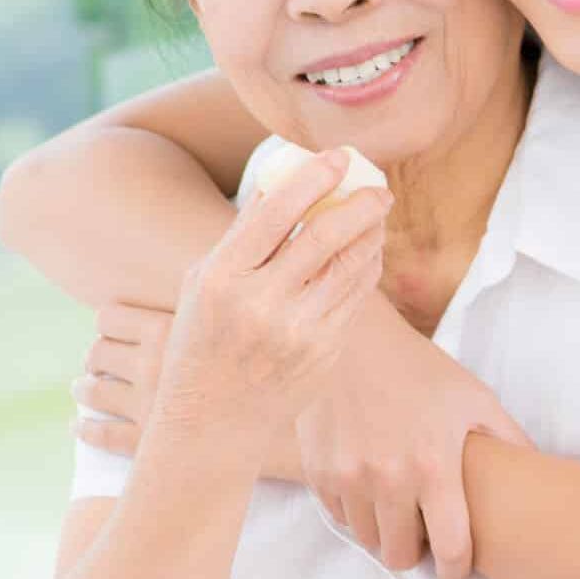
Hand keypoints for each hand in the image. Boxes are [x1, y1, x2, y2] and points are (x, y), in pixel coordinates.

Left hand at [73, 305, 303, 482]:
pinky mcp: (147, 444)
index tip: (112, 324)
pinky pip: (100, 436)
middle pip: (98, 351)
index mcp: (170, 330)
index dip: (109, 320)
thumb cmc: (284, 373)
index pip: (110, 316)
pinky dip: (86, 430)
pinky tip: (82, 427)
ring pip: (92, 390)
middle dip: (99, 354)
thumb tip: (244, 243)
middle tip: (101, 356)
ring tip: (88, 387)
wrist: (295, 434)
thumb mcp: (257, 324)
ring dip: (87, 387)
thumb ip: (238, 292)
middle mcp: (151, 365)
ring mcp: (145, 406)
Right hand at [151, 149, 388, 435]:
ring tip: (377, 213)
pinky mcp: (325, 352)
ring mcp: (298, 331)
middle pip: (325, 237)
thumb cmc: (202, 340)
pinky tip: (369, 251)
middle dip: (360, 204)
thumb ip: (241, 236)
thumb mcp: (200, 284)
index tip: (338, 157)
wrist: (213, 421)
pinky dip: (367, 267)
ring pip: (351, 266)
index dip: (312, 179)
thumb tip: (281, 178)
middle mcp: (261, 304)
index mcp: (221, 278)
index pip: (274, 214)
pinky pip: (357, 297)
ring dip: (371, 233)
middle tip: (378, 186)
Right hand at [294, 301, 528, 578]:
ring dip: (385, 532)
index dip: (456, 568)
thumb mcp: (475, 399)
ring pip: (369, 540)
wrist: (351, 339)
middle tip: (424, 533)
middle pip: (402, 556)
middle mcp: (389, 480)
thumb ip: (509, 440)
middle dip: (417, 552)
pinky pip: (340, 516)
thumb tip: (541, 471)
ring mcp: (348, 477)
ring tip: (398, 507)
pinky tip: (370, 487)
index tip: (455, 568)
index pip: (450, 549)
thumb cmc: (419, 368)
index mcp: (435, 466)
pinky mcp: (318, 471)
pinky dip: (356, 511)